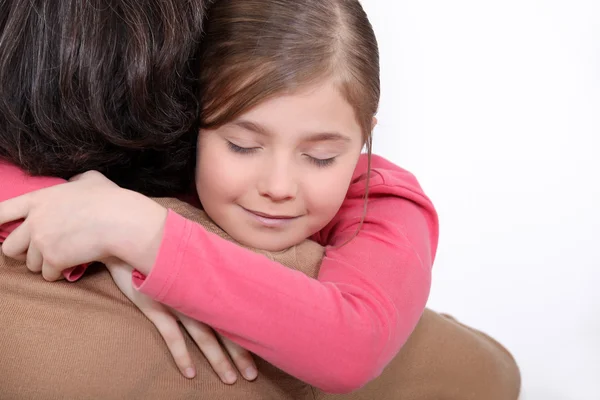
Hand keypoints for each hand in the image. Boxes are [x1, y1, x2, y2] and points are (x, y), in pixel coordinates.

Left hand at [0, 171, 166, 280]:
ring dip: (45, 263)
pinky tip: (72, 265)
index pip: (0, 212)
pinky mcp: (54, 260)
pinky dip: (59, 273)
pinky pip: (48, 274)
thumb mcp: (90, 180)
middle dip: (24, 251)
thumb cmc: (110, 199)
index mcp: (38, 200)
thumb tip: (75, 182)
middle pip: (10, 246)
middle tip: (41, 251)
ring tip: (64, 258)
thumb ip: (75, 181)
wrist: (122, 221)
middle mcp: (34, 222)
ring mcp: (42, 242)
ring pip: (31, 264)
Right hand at [105, 258, 257, 383]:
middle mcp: (199, 295)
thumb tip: (232, 273)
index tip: (264, 348)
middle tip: (252, 375)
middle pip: (225, 329)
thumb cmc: (166, 246)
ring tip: (230, 379)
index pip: (235, 312)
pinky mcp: (157, 306)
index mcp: (210, 284)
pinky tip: (190, 372)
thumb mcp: (191, 255)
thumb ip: (210, 267)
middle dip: (240, 354)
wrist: (134, 235)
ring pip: (204, 336)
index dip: (248, 332)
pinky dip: (181, 355)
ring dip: (218, 359)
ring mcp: (179, 302)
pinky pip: (172, 336)